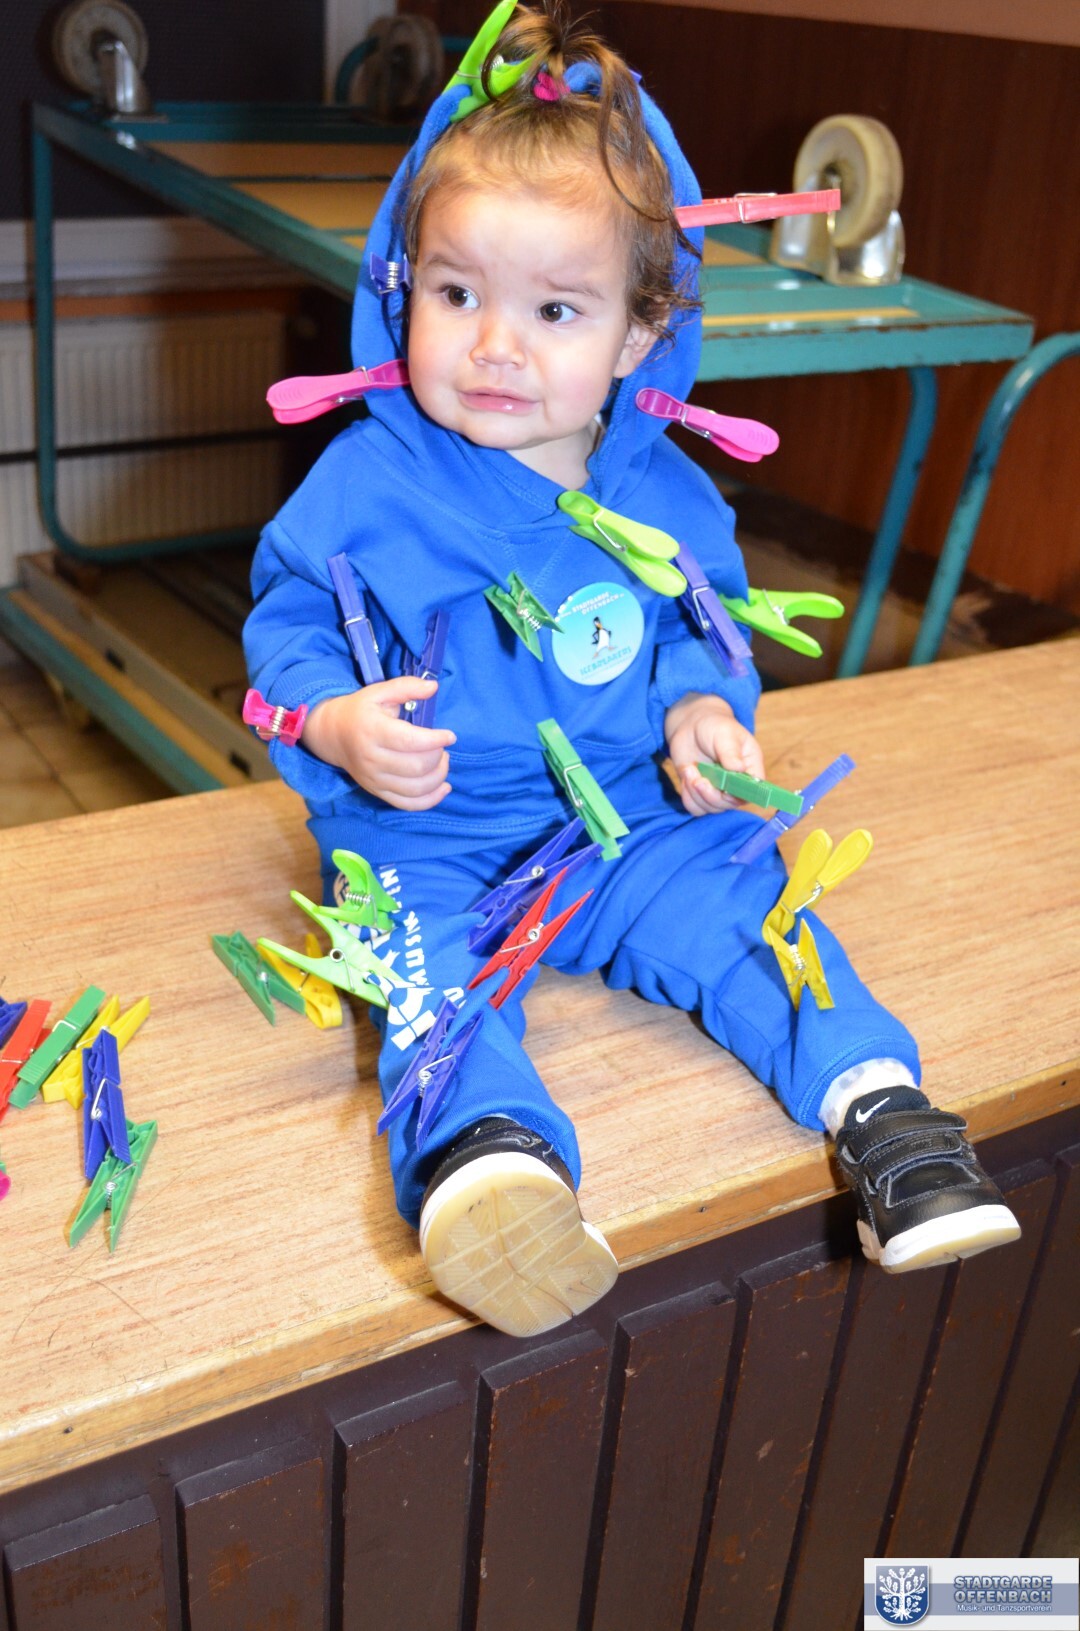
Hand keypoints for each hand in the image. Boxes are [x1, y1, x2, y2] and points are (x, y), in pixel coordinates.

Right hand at [303, 677, 455, 810]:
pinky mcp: (377, 792)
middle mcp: (371, 759)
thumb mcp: (379, 692)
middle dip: (438, 757)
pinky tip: (444, 787)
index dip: (436, 740)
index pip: (410, 741)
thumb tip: (433, 687)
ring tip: (442, 762)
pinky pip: (407, 804)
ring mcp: (373, 780)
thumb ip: (406, 687)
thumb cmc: (360, 711)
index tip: (450, 736)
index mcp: (372, 731)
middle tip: (442, 747)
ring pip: (416, 789)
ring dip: (438, 776)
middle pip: (416, 767)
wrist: (332, 735)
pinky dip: (431, 800)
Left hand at [665, 690, 765, 816]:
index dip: (740, 794)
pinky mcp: (701, 794)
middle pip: (729, 804)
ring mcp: (718, 791)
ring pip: (710, 808)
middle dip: (711, 795)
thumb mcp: (724, 734)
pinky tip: (686, 776)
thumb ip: (731, 751)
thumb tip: (739, 768)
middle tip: (697, 779)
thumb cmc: (714, 726)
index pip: (754, 791)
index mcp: (750, 768)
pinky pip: (695, 808)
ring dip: (696, 794)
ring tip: (689, 771)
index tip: (724, 789)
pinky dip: (687, 797)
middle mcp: (737, 784)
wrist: (692, 726)